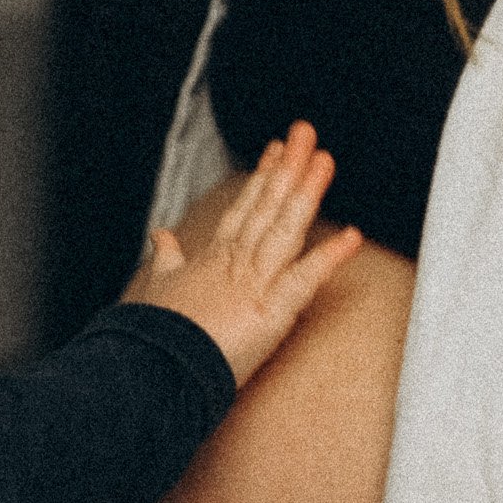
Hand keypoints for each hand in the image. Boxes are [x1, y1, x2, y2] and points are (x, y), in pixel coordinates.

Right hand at [123, 120, 361, 385]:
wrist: (151, 370)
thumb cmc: (155, 337)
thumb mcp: (158, 289)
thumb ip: (166, 259)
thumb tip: (160, 234)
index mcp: (214, 260)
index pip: (244, 209)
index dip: (264, 178)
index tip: (279, 149)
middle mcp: (235, 264)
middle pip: (266, 208)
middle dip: (288, 169)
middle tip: (306, 133)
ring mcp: (254, 286)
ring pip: (284, 230)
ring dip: (306, 194)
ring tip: (323, 160)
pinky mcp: (269, 314)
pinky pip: (303, 281)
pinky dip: (328, 260)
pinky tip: (351, 237)